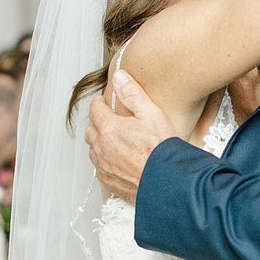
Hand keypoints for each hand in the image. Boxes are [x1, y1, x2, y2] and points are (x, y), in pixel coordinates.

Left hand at [85, 71, 175, 204]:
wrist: (169, 183)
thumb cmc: (162, 150)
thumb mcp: (151, 114)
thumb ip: (132, 93)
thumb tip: (119, 76)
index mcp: (109, 128)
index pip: (94, 109)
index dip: (100, 103)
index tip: (104, 102)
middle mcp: (101, 148)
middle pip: (90, 130)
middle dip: (98, 123)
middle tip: (111, 120)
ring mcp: (104, 167)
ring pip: (93, 150)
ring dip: (100, 143)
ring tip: (115, 140)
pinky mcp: (109, 182)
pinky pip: (100, 168)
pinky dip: (105, 161)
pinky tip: (118, 160)